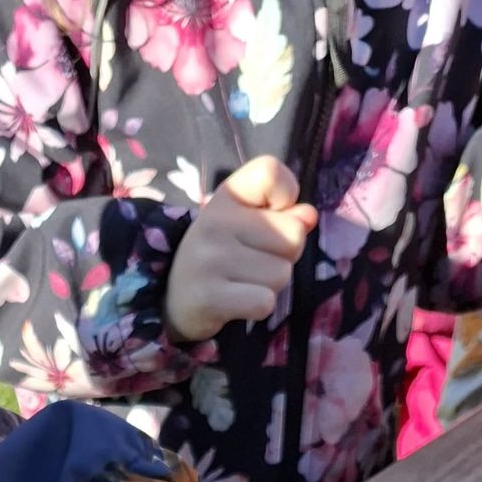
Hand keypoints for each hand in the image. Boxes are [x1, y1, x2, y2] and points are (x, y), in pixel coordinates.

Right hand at [164, 157, 318, 342]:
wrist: (173, 299)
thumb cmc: (221, 255)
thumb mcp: (247, 223)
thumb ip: (283, 214)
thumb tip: (308, 217)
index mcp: (226, 195)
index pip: (270, 173)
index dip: (285, 195)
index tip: (269, 213)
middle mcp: (214, 221)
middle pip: (293, 236)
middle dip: (283, 254)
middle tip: (251, 261)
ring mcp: (210, 260)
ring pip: (281, 274)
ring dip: (269, 284)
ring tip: (242, 282)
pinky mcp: (209, 297)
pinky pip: (265, 302)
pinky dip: (258, 307)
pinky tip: (237, 302)